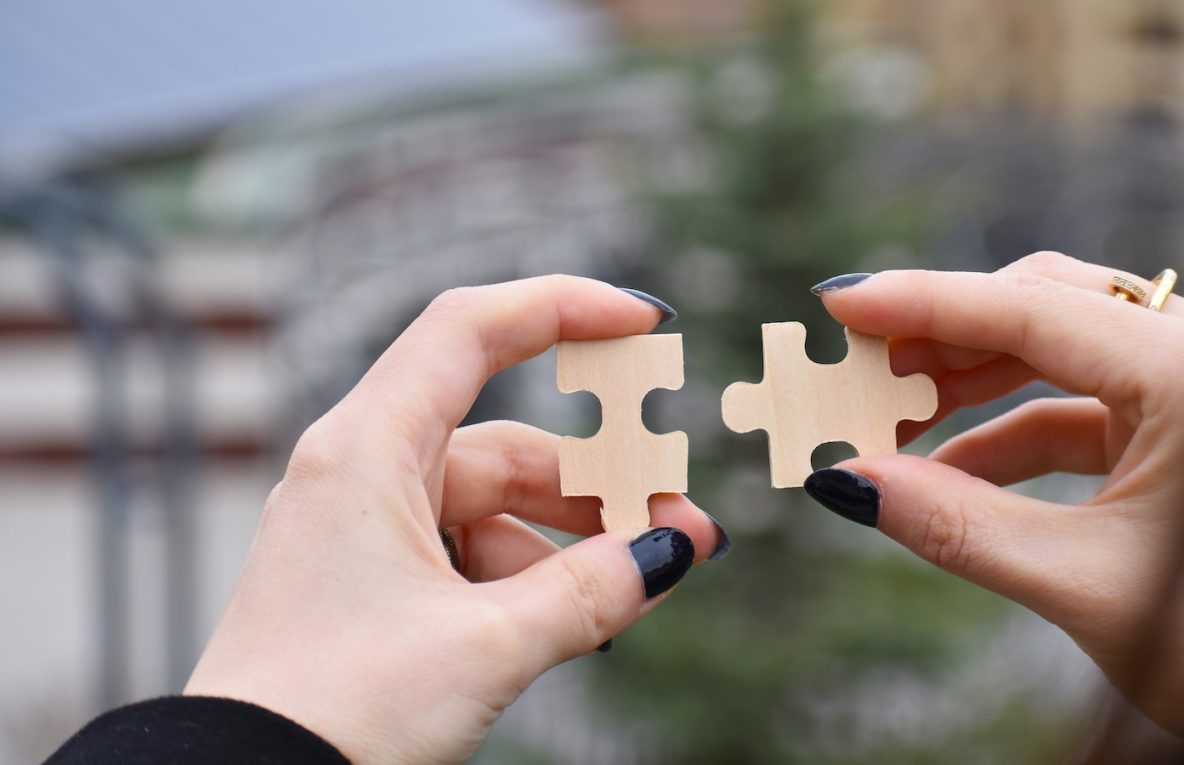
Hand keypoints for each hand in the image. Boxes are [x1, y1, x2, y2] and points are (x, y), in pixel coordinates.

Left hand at [184, 277, 724, 763]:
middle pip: (506, 440)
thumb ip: (590, 593)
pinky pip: (471, 553)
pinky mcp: (373, 582)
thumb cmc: (333, 712)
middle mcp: (361, 473)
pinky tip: (586, 615)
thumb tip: (669, 553)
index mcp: (366, 450)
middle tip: (682, 521)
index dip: (563, 306)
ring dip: (576, 539)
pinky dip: (533, 576)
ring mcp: (366, 529)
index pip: (470, 331)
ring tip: (647, 580)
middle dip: (602, 481)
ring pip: (496, 505)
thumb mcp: (484, 647)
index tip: (645, 324)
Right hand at [805, 252, 1183, 734]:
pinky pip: (1076, 405)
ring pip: (1055, 349)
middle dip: (942, 336)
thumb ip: (957, 525)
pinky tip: (944, 470)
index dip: (925, 304)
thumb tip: (849, 483)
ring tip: (888, 413)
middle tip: (854, 362)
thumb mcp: (1081, 583)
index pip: (1033, 310)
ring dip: (967, 381)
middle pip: (1043, 308)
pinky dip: (1006, 432)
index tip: (840, 302)